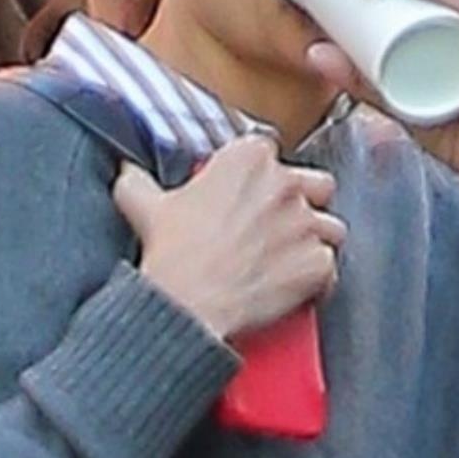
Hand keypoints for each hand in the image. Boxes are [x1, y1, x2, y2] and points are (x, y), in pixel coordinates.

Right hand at [113, 134, 344, 341]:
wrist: (186, 305)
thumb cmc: (172, 255)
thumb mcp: (143, 205)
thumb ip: (137, 179)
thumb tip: (127, 171)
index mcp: (248, 159)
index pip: (270, 152)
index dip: (262, 176)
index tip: (250, 194)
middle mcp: (285, 184)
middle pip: (317, 184)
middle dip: (305, 202)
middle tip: (278, 226)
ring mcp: (306, 224)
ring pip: (331, 228)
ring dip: (314, 243)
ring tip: (288, 261)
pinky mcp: (317, 264)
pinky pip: (331, 269)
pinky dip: (317, 281)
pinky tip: (293, 288)